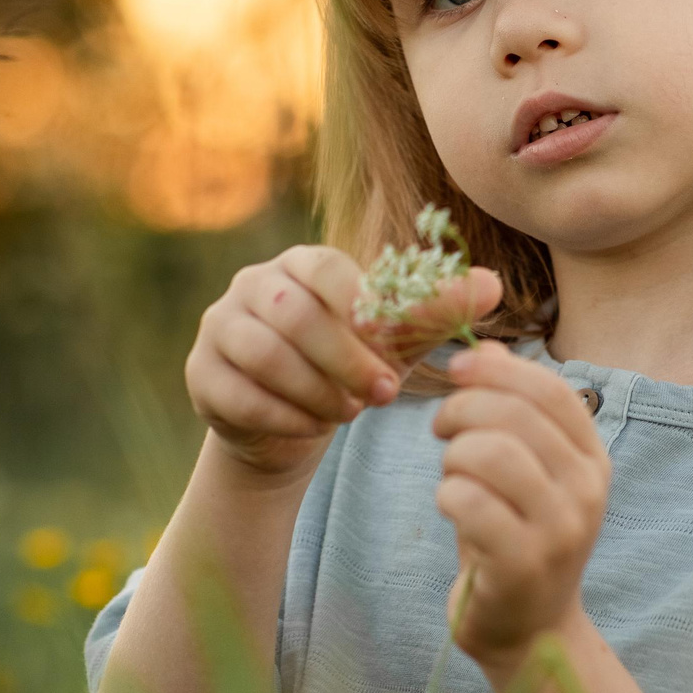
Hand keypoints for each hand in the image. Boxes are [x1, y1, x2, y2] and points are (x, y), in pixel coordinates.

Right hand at [188, 246, 499, 484]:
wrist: (293, 424)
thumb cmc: (351, 368)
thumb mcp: (399, 343)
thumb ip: (438, 312)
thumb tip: (491, 284)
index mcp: (303, 264)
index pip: (329, 271)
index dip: (361, 312)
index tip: (392, 353)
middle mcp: (253, 285)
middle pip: (292, 313)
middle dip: (343, 359)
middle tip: (382, 396)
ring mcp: (219, 327)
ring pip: (262, 353)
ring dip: (313, 390)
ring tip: (347, 413)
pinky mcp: (201, 373)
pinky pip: (237, 394)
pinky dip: (282, 416)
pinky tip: (312, 429)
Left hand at [431, 339, 610, 675]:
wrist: (529, 630)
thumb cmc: (516, 537)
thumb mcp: (525, 471)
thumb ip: (509, 411)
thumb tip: (482, 348)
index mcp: (592, 459)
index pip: (550, 390)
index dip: (498, 369)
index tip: (456, 369)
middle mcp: (587, 490)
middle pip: (515, 414)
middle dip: (462, 408)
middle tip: (440, 428)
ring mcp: (560, 529)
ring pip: (491, 453)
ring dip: (453, 455)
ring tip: (450, 474)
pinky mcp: (523, 563)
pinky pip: (469, 502)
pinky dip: (446, 495)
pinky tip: (450, 507)